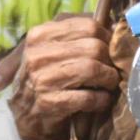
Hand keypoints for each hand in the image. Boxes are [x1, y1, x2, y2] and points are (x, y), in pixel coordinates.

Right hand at [5, 15, 118, 139]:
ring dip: (108, 79)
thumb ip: (76, 32)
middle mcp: (37, 55)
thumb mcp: (51, 48)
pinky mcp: (49, 103)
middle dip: (109, 61)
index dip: (107, 38)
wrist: (25, 115)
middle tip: (113, 70)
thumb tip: (114, 23)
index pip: (88, 26)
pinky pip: (88, 97)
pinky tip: (101, 100)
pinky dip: (101, 99)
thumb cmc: (45, 75)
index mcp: (40, 35)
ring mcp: (41, 79)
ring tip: (109, 84)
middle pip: (94, 48)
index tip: (111, 49)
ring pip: (92, 69)